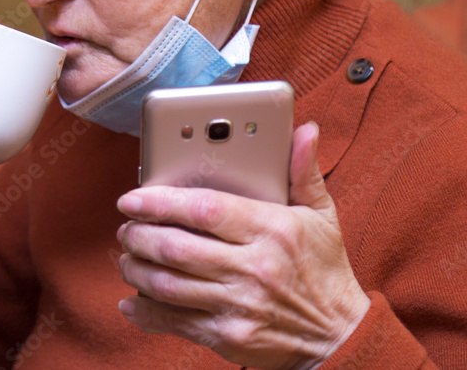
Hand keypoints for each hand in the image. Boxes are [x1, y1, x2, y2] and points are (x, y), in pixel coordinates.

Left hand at [115, 122, 368, 369]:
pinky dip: (145, 311)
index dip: (161, 201)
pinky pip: (174, 322)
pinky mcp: (229, 336)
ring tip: (128, 257)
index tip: (133, 197)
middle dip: (139, 235)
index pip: (205, 209)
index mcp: (273, 230)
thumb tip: (303, 130)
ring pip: (167, 285)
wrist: (339, 336)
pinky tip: (132, 300)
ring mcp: (239, 305)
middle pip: (176, 248)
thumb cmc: (324, 269)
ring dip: (136, 269)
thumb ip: (303, 171)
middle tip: (127, 227)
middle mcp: (254, 268)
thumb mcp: (321, 215)